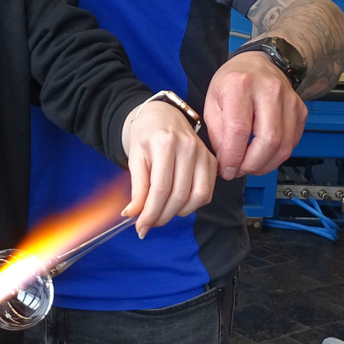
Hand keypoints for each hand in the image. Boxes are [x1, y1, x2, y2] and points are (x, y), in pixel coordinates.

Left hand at [120, 99, 216, 237]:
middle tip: (149, 223)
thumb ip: (137, 188)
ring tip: (162, 212)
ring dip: (179, 213)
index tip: (140, 228)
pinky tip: (178, 203)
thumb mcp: (135, 158)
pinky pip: (207, 193)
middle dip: (162, 216)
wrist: (162, 116)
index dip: (150, 213)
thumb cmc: (145, 136)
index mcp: (165, 143)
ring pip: (197, 197)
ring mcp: (203, 153)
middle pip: (179, 195)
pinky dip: (193, 205)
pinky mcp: (212, 160)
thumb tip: (131, 214)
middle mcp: (188, 147)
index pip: (160, 188)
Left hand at [204, 51, 306, 180]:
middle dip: (251, 165)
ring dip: (265, 164)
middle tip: (239, 171)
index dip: (233, 157)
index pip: (239, 130)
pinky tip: (263, 155)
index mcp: (240, 85)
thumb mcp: (212, 101)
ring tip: (249, 166)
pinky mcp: (301, 110)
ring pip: (283, 146)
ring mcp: (289, 100)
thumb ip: (218, 133)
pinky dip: (277, 156)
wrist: (260, 62)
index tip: (227, 170)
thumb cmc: (232, 81)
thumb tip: (226, 163)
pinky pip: (292, 143)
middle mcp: (269, 91)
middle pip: (268, 140)